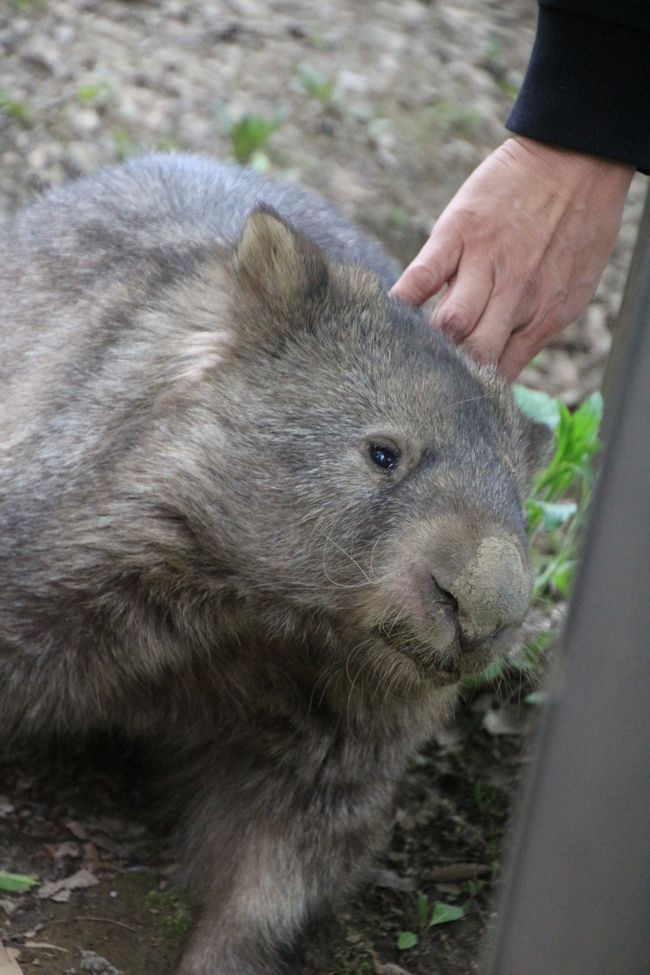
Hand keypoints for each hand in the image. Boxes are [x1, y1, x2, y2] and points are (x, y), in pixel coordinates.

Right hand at [391, 136, 633, 378]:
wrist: (577, 158)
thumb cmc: (579, 227)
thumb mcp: (573, 290)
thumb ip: (534, 331)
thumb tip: (501, 373)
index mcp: (543, 317)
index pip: (499, 372)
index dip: (472, 390)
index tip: (450, 397)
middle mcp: (515, 298)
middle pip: (472, 355)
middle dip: (447, 375)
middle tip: (420, 381)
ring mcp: (485, 265)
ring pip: (450, 325)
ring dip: (426, 343)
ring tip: (402, 353)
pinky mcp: (458, 234)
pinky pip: (422, 276)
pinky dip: (401, 301)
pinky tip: (387, 315)